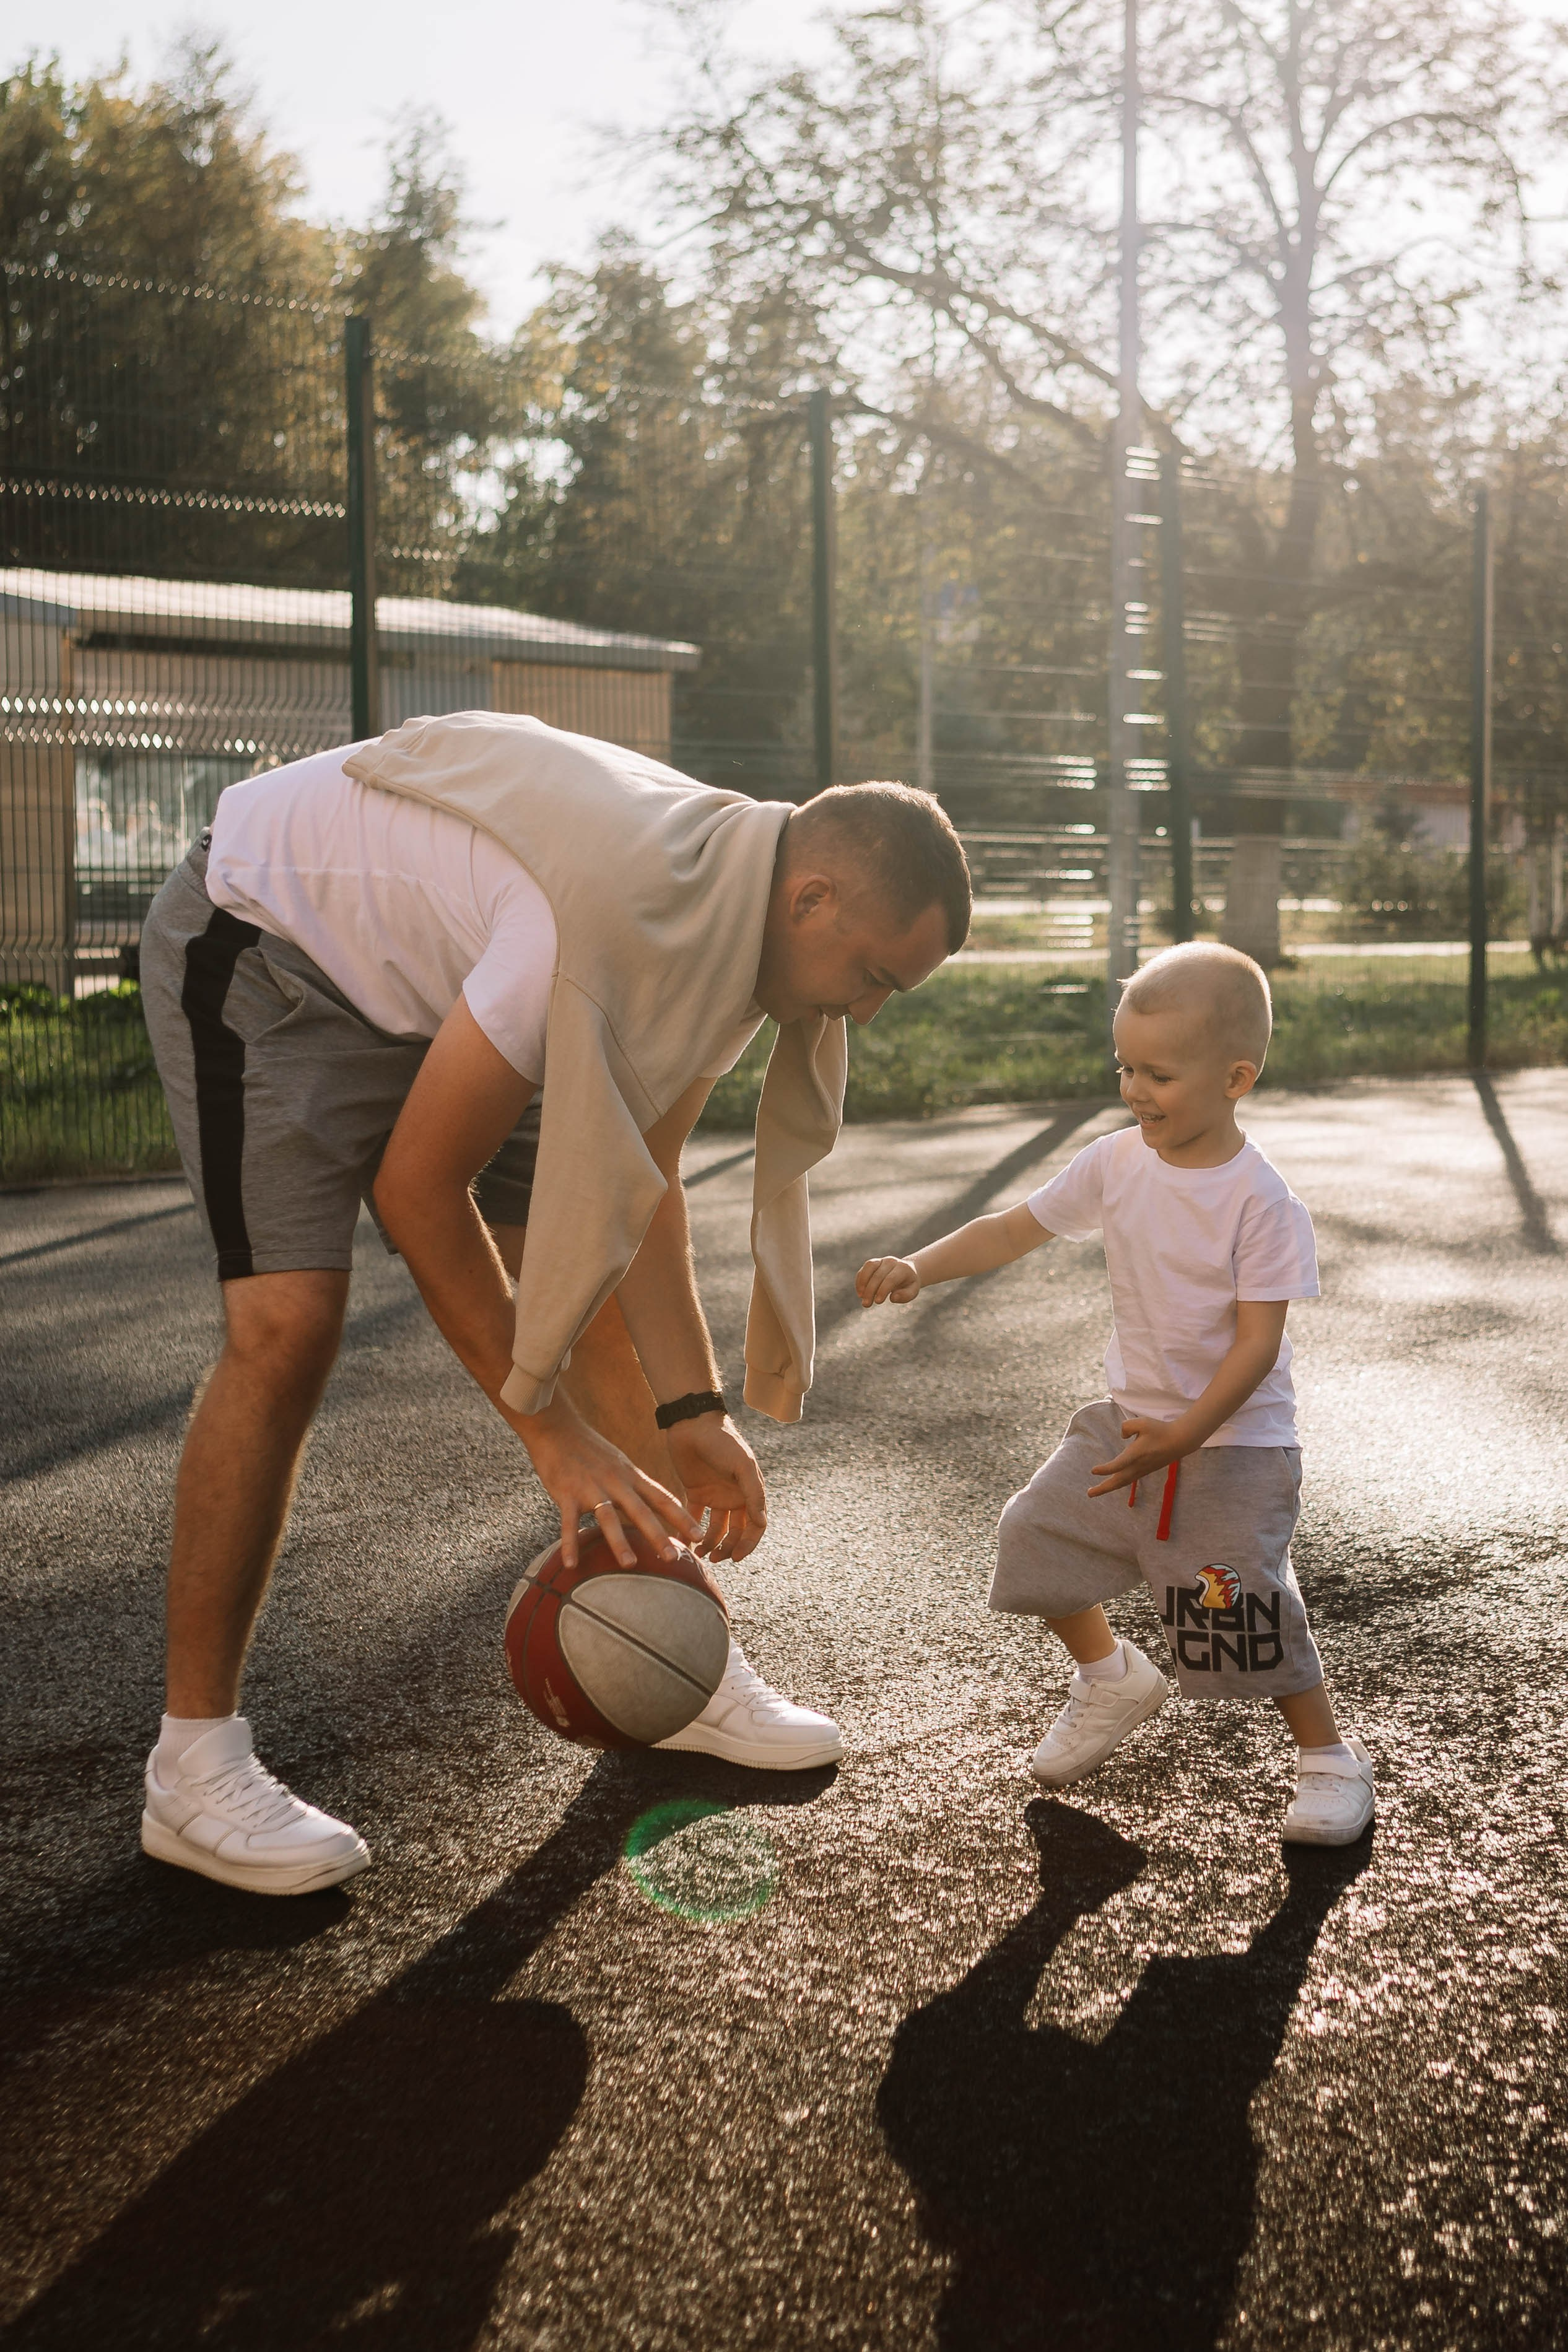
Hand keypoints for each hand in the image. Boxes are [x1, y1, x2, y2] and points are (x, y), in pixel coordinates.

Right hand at [515, 1397, 700, 1567]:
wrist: (557, 1429)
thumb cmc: (590, 1449)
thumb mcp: (620, 1464)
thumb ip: (636, 1486)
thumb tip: (656, 1506)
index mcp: (631, 1476)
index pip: (662, 1498)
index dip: (682, 1517)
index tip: (700, 1535)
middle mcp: (615, 1482)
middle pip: (641, 1511)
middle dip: (658, 1535)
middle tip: (673, 1558)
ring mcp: (590, 1488)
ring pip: (608, 1517)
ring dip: (619, 1541)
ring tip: (630, 1564)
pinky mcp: (566, 1493)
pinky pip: (569, 1523)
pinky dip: (570, 1544)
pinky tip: (572, 1565)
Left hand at [666, 1414, 767, 1562]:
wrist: (692, 1423)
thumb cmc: (722, 1441)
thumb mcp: (741, 1465)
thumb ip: (753, 1493)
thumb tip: (761, 1522)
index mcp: (750, 1491)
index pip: (755, 1526)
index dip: (748, 1544)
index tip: (736, 1558)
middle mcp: (735, 1496)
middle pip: (735, 1532)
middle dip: (727, 1548)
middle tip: (714, 1559)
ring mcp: (716, 1495)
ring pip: (716, 1529)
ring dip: (710, 1544)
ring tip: (700, 1554)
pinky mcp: (696, 1492)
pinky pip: (695, 1517)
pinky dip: (690, 1531)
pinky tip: (684, 1543)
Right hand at [857, 1255, 920, 1305]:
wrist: (907, 1271)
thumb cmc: (909, 1284)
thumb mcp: (913, 1291)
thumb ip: (905, 1296)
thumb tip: (893, 1297)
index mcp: (903, 1268)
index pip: (891, 1279)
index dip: (883, 1290)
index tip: (877, 1302)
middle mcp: (891, 1261)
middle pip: (878, 1275)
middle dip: (870, 1290)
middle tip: (866, 1304)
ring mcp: (882, 1260)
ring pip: (869, 1267)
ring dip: (862, 1282)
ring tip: (861, 1296)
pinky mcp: (873, 1263)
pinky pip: (864, 1269)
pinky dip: (860, 1280)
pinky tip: (860, 1292)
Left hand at [1087, 1416, 1192, 1497]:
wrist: (1180, 1441)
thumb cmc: (1160, 1430)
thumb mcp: (1142, 1422)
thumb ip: (1127, 1427)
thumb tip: (1121, 1437)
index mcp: (1137, 1454)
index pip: (1119, 1465)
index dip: (1105, 1469)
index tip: (1093, 1471)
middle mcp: (1138, 1465)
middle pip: (1119, 1481)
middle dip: (1103, 1488)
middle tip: (1089, 1493)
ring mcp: (1142, 1469)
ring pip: (1123, 1482)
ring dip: (1109, 1487)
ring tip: (1095, 1491)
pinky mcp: (1145, 1470)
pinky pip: (1129, 1479)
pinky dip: (1118, 1483)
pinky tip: (1112, 1483)